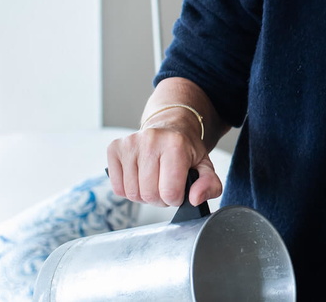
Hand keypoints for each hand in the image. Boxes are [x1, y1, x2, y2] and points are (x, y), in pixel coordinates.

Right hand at [106, 114, 222, 207]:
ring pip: (132, 194)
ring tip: (154, 181)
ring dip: (144, 196)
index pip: (170, 192)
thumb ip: (210, 184)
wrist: (170, 127)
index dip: (176, 198)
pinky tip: (139, 177)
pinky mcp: (115, 147)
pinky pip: (117, 187)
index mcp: (175, 144)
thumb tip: (195, 198)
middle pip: (149, 195)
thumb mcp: (205, 165)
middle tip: (166, 185)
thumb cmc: (186, 149)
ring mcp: (130, 143)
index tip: (179, 188)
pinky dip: (128, 190)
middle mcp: (151, 139)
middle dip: (160, 199)